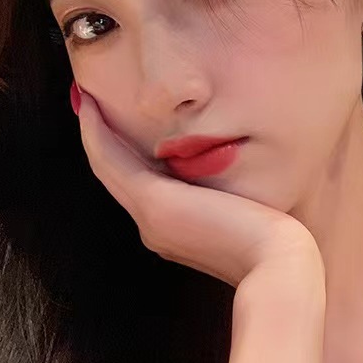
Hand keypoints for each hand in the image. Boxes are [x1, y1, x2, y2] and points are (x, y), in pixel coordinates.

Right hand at [72, 83, 322, 288]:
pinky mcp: (152, 204)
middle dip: (104, 136)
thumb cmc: (278, 238)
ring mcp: (149, 218)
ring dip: (94, 131)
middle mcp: (154, 225)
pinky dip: (98, 133)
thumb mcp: (252, 207)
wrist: (278, 265)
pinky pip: (111, 161)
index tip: (115, 115)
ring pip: (109, 166)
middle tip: (87, 99)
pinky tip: (91, 104)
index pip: (141, 182)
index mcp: (174, 229)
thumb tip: (240, 161)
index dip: (125, 149)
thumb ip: (235, 189)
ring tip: (83, 97)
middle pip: (119, 173)